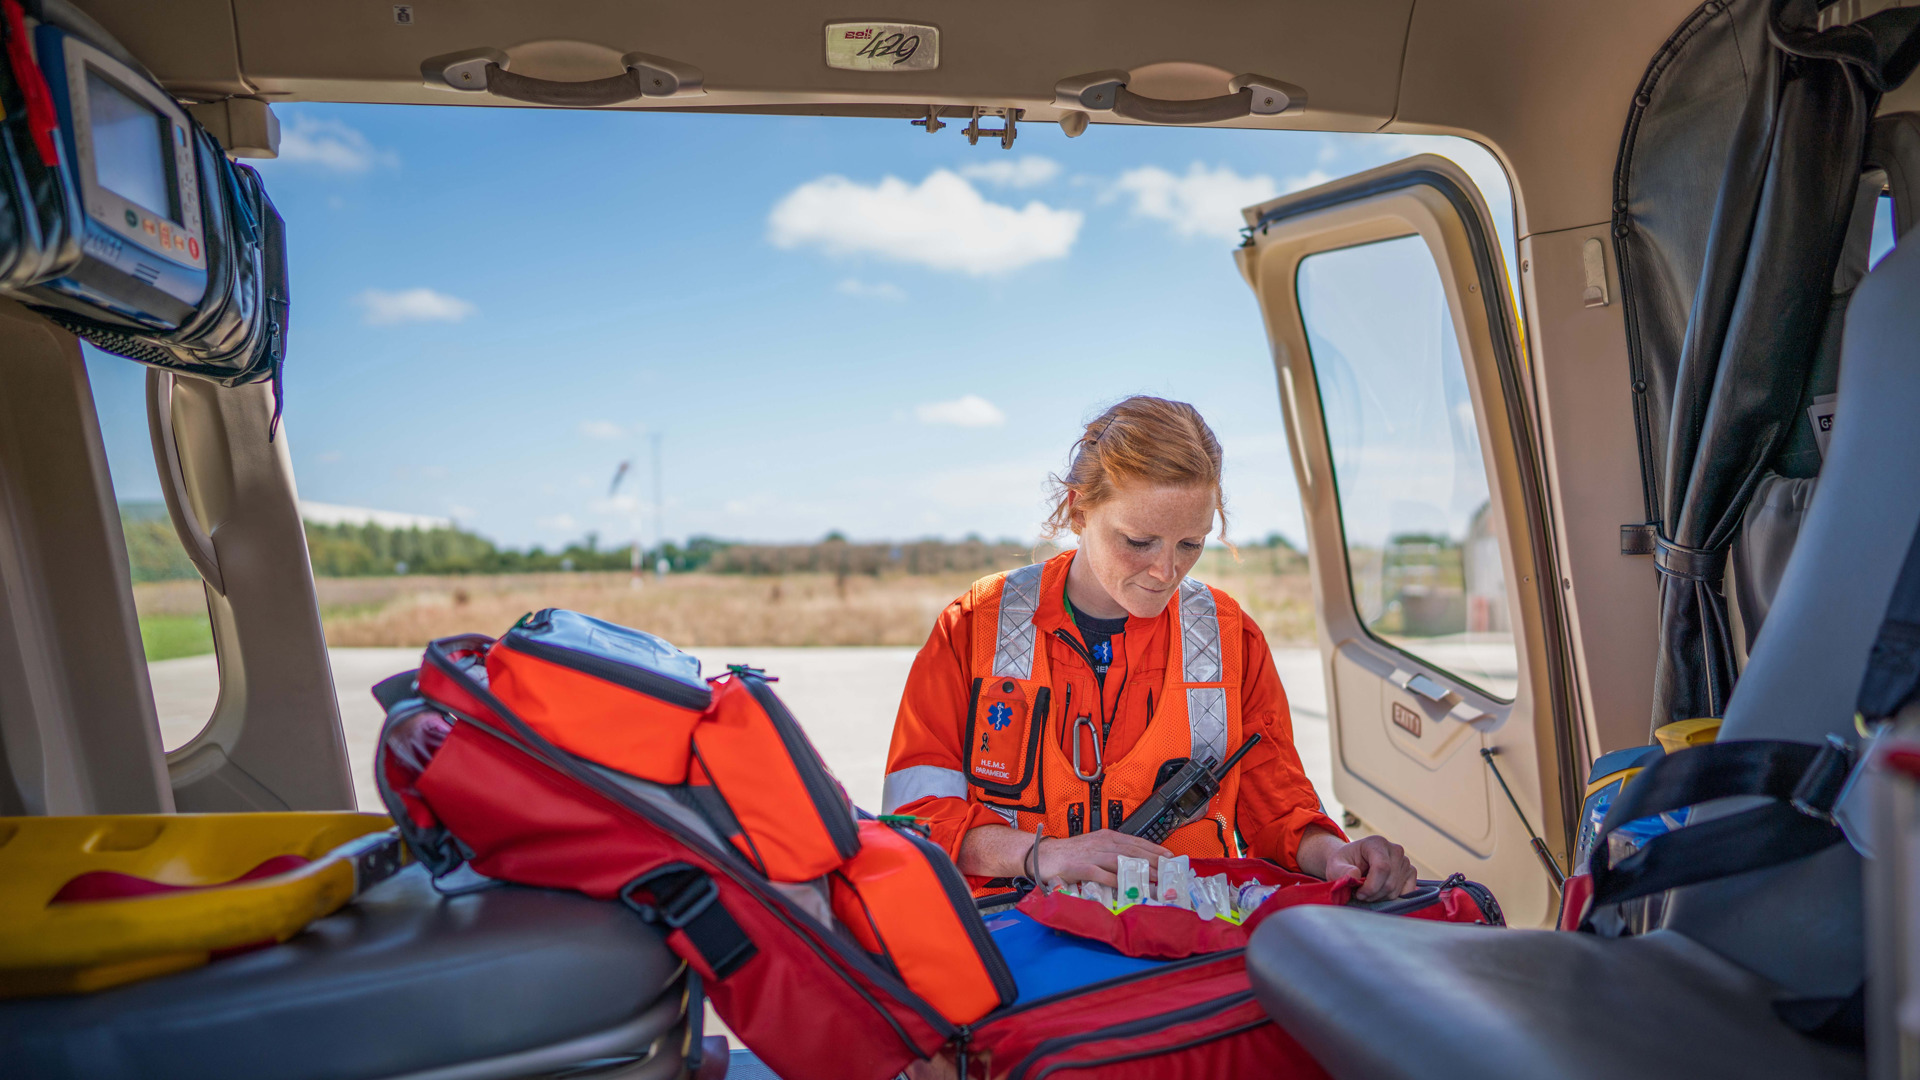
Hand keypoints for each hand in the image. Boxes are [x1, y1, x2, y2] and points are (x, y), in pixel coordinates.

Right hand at [1035, 830, 1171, 887]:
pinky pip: (1101, 874)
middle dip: (1152, 860)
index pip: (1135, 841)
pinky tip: (1126, 887)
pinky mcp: (1081, 867)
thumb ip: (1113, 854)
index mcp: (1106, 837)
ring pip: (1121, 861)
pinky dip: (1115, 880)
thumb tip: (1135, 865)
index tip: (1169, 856)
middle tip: (1168, 870)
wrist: (1043, 855)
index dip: (1153, 848)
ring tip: (1155, 879)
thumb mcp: (1095, 848)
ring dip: (1139, 871)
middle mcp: (1101, 843)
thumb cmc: (1070, 854)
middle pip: (1132, 851)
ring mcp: (1091, 854)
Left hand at [1321, 835, 1416, 901]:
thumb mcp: (1335, 866)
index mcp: (1376, 843)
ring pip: (1396, 890)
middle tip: (1360, 894)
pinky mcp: (1411, 872)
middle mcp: (1395, 849)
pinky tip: (1380, 891)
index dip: (1371, 886)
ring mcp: (1405, 860)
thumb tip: (1354, 875)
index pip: (1382, 868)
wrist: (1353, 862)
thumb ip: (1341, 871)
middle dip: (1373, 894)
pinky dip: (1391, 897)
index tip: (1358, 894)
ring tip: (1367, 891)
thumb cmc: (1344, 863)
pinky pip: (1406, 892)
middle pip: (1390, 882)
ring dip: (1380, 897)